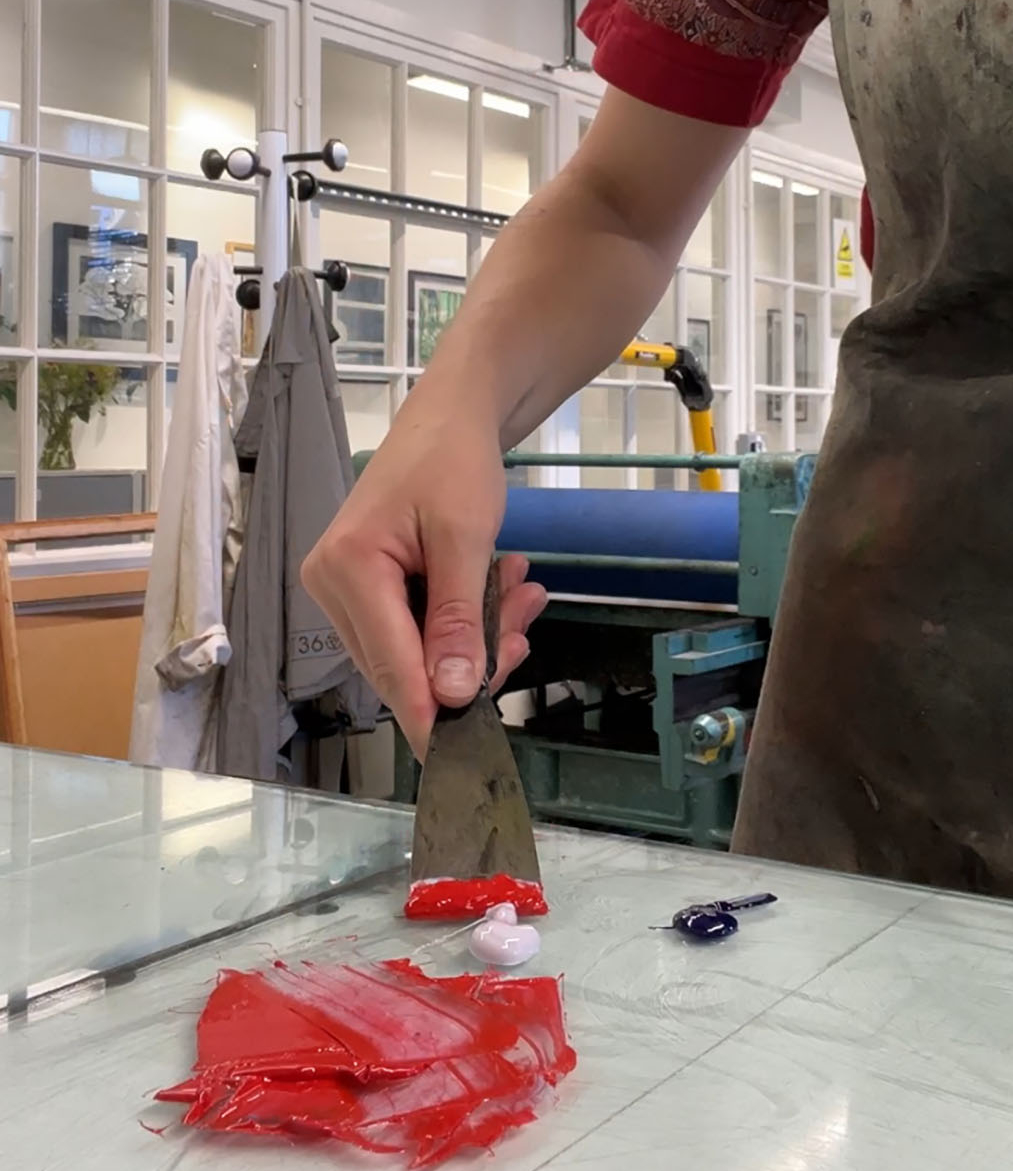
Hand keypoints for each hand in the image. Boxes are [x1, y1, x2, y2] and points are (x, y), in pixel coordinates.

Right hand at [302, 400, 545, 759]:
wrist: (451, 417)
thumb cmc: (453, 460)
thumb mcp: (466, 538)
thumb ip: (459, 618)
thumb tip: (450, 693)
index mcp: (346, 567)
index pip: (389, 663)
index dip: (427, 711)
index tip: (459, 753)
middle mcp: (331, 584)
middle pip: (402, 665)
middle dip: (467, 661)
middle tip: (523, 633)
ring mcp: (347, 589)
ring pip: (416, 653)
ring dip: (474, 636)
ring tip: (520, 595)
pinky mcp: (369, 590)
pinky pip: (417, 629)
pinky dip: (463, 621)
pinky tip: (501, 592)